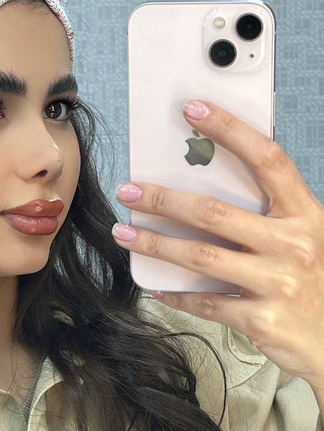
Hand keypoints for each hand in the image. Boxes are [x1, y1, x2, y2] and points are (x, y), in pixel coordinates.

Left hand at [112, 99, 323, 388]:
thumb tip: (199, 188)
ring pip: (201, 257)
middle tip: (129, 191)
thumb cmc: (315, 281)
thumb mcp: (303, 239)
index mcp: (305, 215)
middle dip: (164, 200)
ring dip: (156, 245)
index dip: (231, 131)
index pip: (267, 161)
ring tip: (125, 233)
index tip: (194, 111)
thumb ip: (266, 216)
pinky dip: (177, 294)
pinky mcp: (262, 319)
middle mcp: (294, 244)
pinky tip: (156, 286)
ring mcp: (278, 283)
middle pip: (215, 213)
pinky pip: (207, 302)